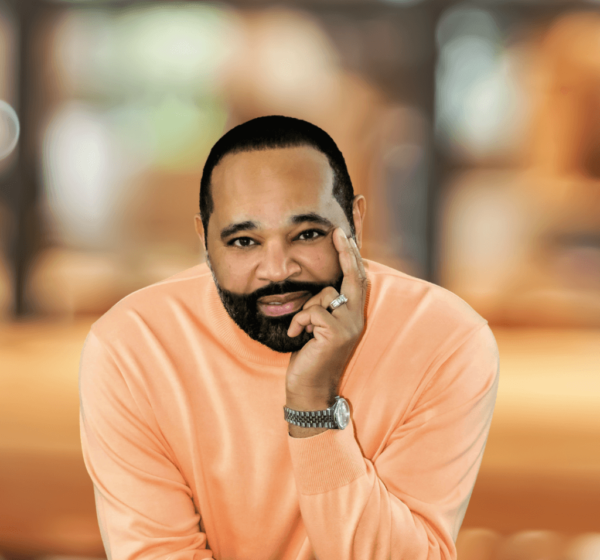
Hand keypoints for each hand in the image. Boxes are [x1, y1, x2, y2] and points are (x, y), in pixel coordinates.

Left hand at [285, 227, 367, 412]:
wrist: (310, 389)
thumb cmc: (310, 356)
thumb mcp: (320, 327)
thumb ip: (325, 306)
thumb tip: (321, 286)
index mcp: (354, 315)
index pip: (358, 279)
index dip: (354, 256)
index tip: (345, 234)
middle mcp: (357, 318)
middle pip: (354, 276)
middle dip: (346, 251)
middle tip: (337, 232)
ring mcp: (349, 325)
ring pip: (323, 295)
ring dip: (305, 310)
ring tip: (302, 330)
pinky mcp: (336, 333)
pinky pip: (312, 311)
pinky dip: (298, 322)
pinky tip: (297, 337)